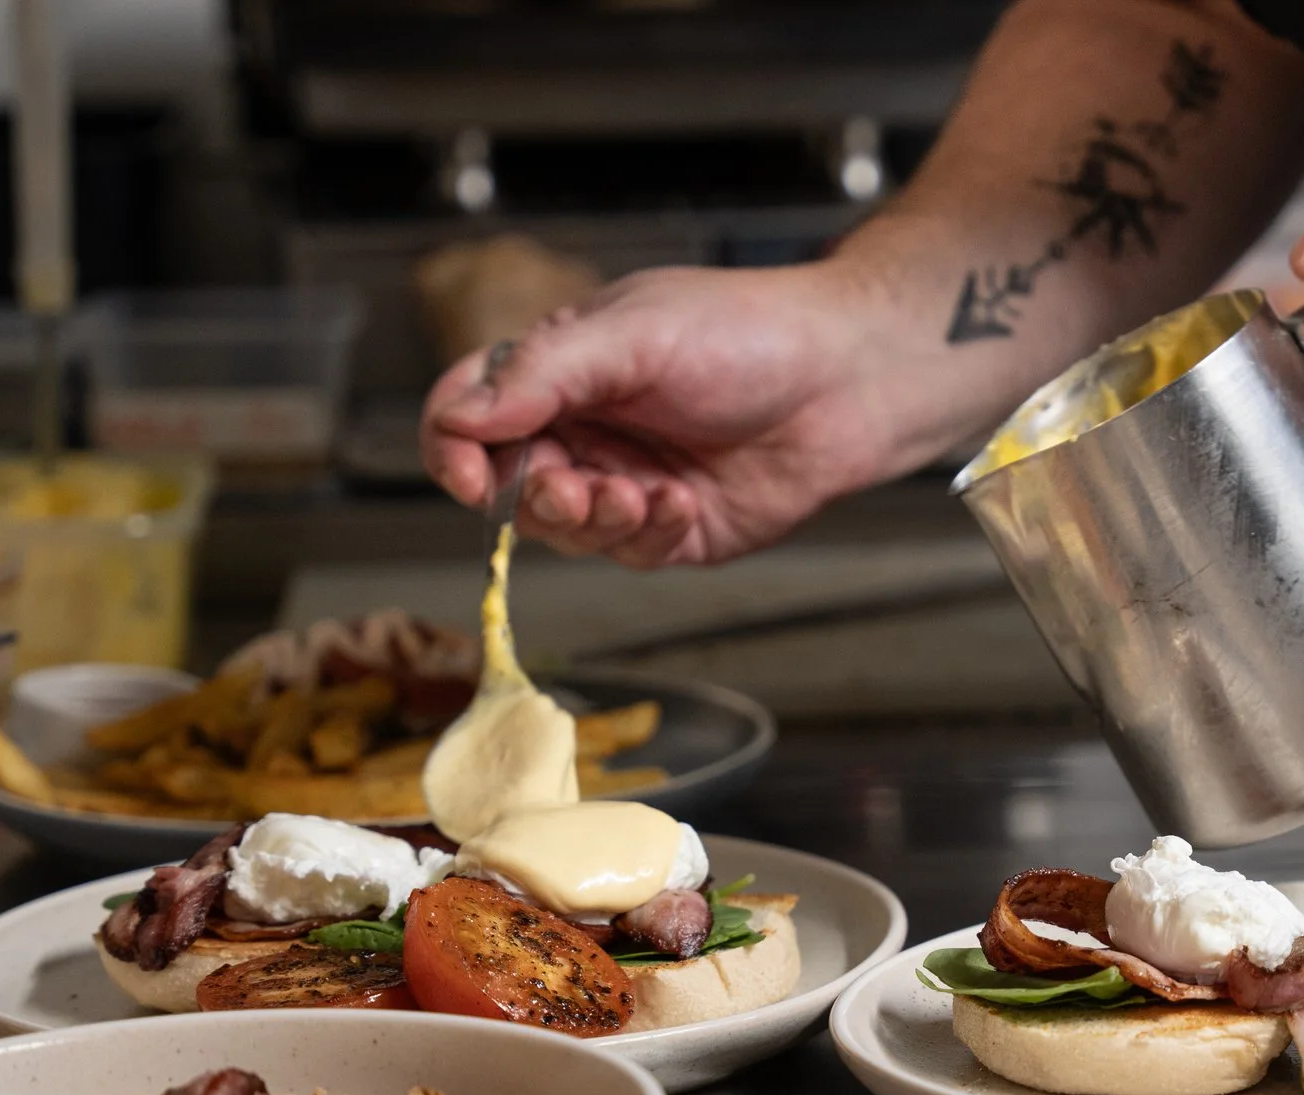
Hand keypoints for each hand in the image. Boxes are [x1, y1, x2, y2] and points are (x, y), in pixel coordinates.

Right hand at [422, 264, 910, 567]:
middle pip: (510, 485)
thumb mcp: (633, 334)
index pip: (467, 414)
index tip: (469, 475)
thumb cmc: (750, 333)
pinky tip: (686, 502)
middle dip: (538, 496)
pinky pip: (630, 553)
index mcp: (560, 370)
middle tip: (576, 489)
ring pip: (566, 531)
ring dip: (594, 521)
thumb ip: (543, 375)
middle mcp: (586, 428)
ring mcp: (627, 480)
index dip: (453, 449)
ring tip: (640, 495)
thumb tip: (460, 417)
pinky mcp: (674, 528)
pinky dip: (649, 533)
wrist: (850, 377)